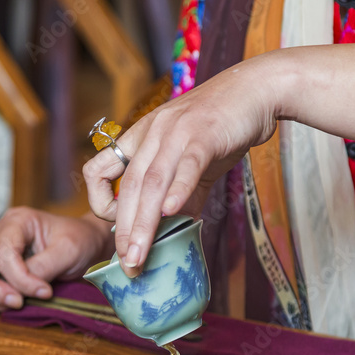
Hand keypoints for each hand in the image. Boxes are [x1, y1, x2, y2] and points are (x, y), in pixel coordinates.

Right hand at [0, 207, 112, 313]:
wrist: (85, 246)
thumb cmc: (79, 242)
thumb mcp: (69, 250)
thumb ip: (46, 266)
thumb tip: (25, 287)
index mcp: (17, 221)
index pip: (2, 252)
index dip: (20, 278)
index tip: (44, 292)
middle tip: (17, 303)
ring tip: (13, 306)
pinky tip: (1, 308)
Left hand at [83, 54, 281, 275]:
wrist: (256, 90)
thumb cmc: (223, 125)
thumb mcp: (191, 159)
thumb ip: (180, 192)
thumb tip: (172, 228)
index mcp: (142, 136)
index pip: (99, 168)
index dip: (98, 200)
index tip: (113, 226)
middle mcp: (153, 133)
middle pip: (128, 187)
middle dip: (124, 230)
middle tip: (126, 264)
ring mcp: (177, 133)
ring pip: (152, 183)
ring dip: (143, 224)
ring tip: (139, 254)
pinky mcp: (205, 136)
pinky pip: (187, 166)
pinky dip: (178, 190)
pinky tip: (172, 214)